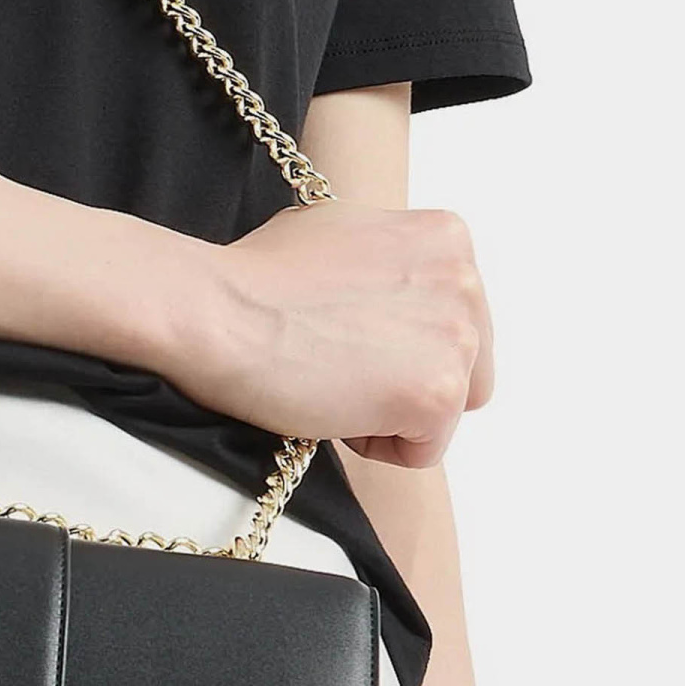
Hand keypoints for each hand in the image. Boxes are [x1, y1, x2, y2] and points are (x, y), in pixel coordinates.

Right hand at [188, 202, 493, 463]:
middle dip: (406, 378)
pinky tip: (331, 406)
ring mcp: (458, 338)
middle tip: (338, 367)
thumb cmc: (255, 276)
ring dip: (389, 412)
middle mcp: (466, 281)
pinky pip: (423, 450)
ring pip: (445, 412)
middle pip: (465, 367)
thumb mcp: (342, 235)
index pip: (455, 318)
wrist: (217, 310)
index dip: (398, 341)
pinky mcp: (438, 392)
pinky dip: (376, 444)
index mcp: (446, 238)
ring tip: (331, 384)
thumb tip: (391, 292)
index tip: (347, 337)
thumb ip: (390, 261)